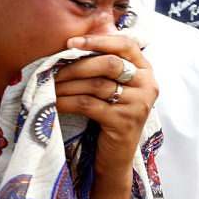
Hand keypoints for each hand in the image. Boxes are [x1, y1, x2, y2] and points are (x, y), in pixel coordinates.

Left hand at [55, 33, 158, 198]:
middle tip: (54, 68)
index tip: (71, 42)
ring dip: (68, 84)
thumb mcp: (112, 86)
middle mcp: (148, 85)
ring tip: (50, 85)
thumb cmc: (108, 115)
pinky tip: (54, 101)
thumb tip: (70, 43)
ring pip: (97, 84)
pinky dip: (67, 101)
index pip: (125, 44)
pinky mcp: (124, 122)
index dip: (98, 40)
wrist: (114, 158)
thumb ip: (102, 65)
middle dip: (78, 64)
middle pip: (110, 63)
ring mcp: (138, 105)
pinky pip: (88, 104)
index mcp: (146, 70)